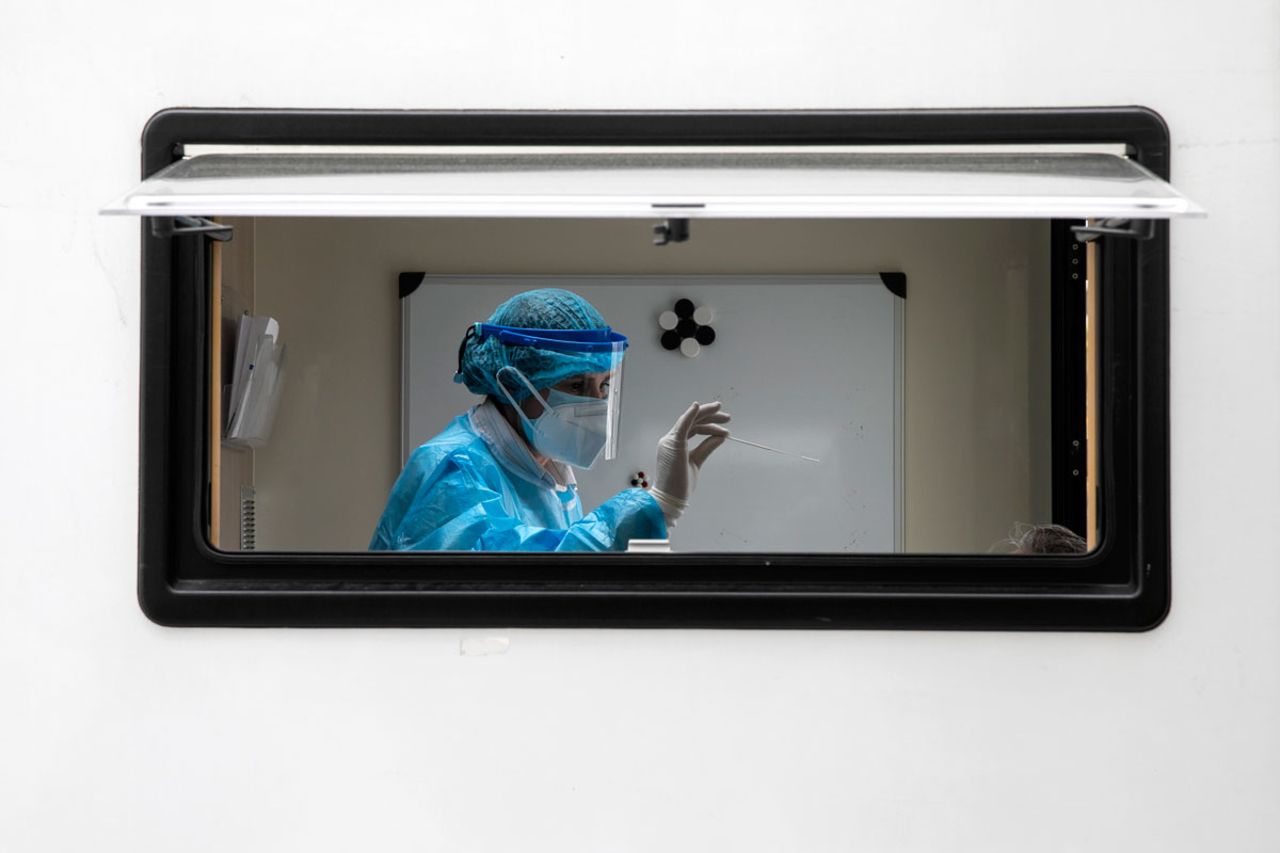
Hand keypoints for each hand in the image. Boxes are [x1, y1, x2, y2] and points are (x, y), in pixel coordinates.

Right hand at [650, 401, 730, 525]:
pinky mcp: (673, 444)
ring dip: (708, 415)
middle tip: (727, 417)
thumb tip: (720, 436)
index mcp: (674, 444)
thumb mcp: (697, 462)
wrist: (671, 498)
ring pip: (690, 420)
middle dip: (711, 416)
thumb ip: (706, 448)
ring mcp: (670, 441)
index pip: (693, 428)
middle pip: (692, 421)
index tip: (724, 427)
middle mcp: (670, 440)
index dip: (709, 424)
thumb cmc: (680, 484)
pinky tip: (699, 407)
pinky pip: (682, 425)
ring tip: (725, 417)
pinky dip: (690, 414)